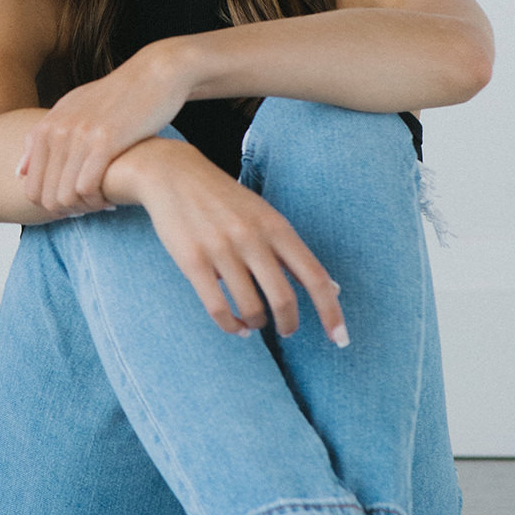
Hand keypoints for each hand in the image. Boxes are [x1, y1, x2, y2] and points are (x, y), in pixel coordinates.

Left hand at [16, 44, 191, 215]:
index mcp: (46, 127)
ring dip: (84, 208)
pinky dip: (98, 200)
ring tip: (101, 204)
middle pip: (46, 195)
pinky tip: (113, 199)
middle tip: (88, 209)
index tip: (73, 206)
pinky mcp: (105, 141)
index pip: (30, 187)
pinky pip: (87, 187)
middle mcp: (57, 131)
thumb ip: (43, 140)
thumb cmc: (114, 97)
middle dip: (66, 210)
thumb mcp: (72, 110)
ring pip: (66, 196)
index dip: (49, 205)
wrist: (153, 75)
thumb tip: (18, 171)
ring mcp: (79, 136)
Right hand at [108, 138, 346, 342]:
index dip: (331, 312)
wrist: (173, 175)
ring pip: (251, 307)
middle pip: (283, 298)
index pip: (314, 277)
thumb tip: (333, 289)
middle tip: (288, 331)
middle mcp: (252, 238)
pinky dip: (231, 326)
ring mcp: (221, 249)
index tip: (340, 340)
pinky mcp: (192, 261)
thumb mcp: (265, 216)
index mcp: (276, 226)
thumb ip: (293, 252)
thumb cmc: (226, 200)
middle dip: (289, 324)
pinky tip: (236, 327)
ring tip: (256, 323)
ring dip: (258, 324)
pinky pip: (218, 308)